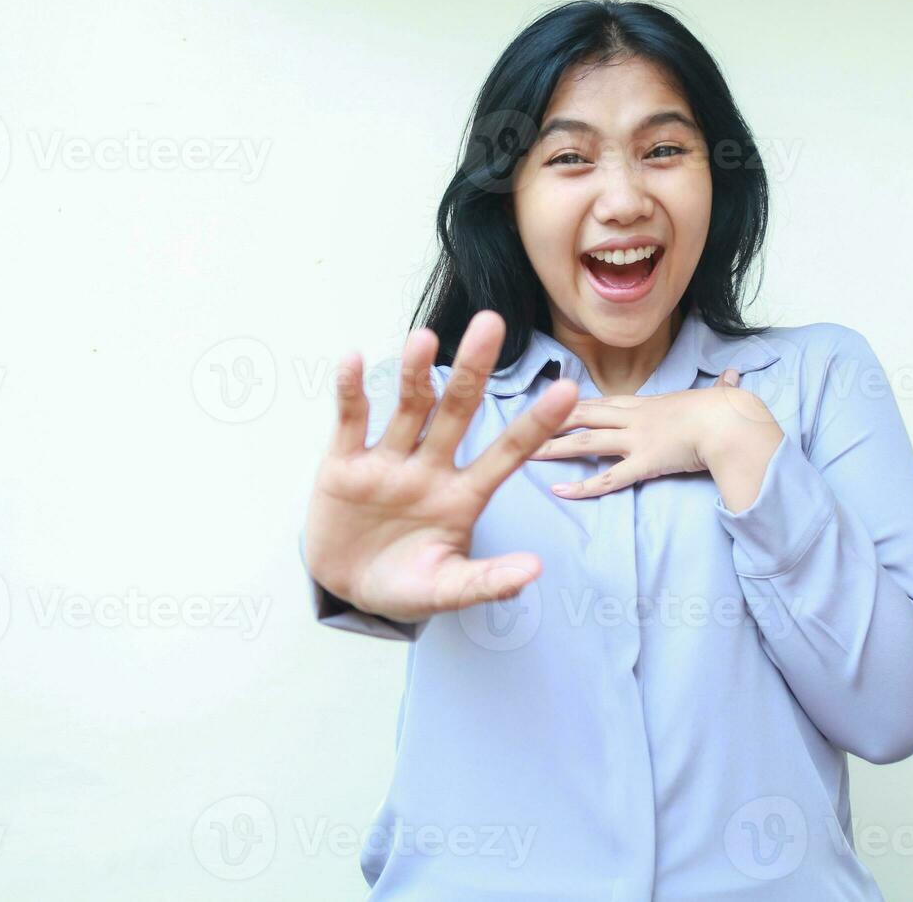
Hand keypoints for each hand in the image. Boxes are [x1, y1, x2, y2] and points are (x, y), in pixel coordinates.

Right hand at [303, 310, 579, 624]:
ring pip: (408, 406)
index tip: (568, 390)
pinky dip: (351, 391)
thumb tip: (534, 570)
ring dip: (416, 372)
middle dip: (474, 369)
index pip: (508, 452)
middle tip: (492, 323)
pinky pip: (351, 420)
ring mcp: (389, 461)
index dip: (536, 423)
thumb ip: (487, 582)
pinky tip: (353, 360)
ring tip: (424, 339)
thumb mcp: (447, 589)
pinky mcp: (344, 464)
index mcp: (464, 495)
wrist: (347, 590)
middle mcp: (431, 467)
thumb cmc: (405, 586)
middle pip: (457, 410)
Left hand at [527, 367, 752, 497]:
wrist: (731, 421)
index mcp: (647, 403)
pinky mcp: (644, 463)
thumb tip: (734, 379)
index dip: (574, 404)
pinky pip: (607, 479)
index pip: (602, 402)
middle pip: (583, 416)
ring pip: (586, 443)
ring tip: (527, 455)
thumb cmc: (727, 410)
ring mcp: (636, 440)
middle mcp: (635, 418)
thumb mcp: (717, 396)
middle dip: (550, 419)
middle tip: (522, 424)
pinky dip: (582, 486)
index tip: (551, 404)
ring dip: (555, 449)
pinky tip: (560, 491)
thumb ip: (720, 389)